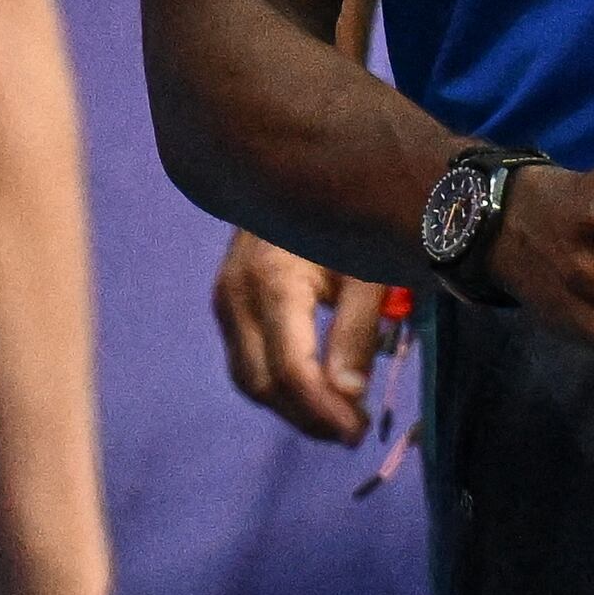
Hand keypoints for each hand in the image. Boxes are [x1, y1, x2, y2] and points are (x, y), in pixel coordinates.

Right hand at [210, 230, 391, 444]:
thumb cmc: (350, 210)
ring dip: (291, 406)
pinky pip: (245, 358)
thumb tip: (348, 395)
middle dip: (307, 418)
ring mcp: (224, 296)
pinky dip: (278, 382)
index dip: (323, 412)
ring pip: (248, 378)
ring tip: (339, 417)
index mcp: (273, 281)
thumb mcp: (369, 269)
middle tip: (353, 431)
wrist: (299, 162)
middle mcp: (236, 293)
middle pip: (262, 384)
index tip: (358, 432)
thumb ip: (356, 332)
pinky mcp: (225, 299)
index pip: (290, 370)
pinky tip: (316, 387)